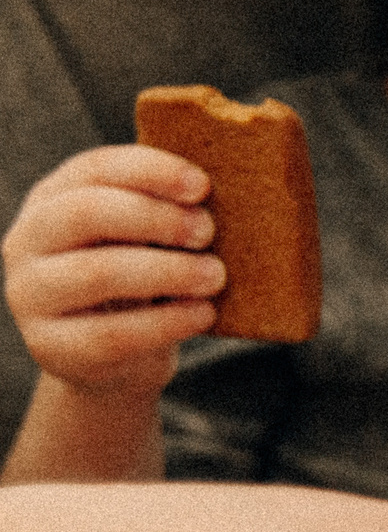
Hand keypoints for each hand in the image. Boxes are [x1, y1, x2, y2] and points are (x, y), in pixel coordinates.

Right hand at [4, 144, 226, 394]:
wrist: (113, 362)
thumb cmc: (139, 283)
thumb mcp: (143, 241)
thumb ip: (162, 212)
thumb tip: (212, 196)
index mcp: (52, 200)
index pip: (93, 169)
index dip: (149, 170)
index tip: (202, 186)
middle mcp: (27, 241)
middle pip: (85, 212)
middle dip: (155, 217)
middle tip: (207, 232)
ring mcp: (30, 295)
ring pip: (97, 273)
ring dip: (168, 271)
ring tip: (215, 276)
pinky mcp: (49, 346)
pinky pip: (111, 333)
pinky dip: (166, 322)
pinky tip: (203, 314)